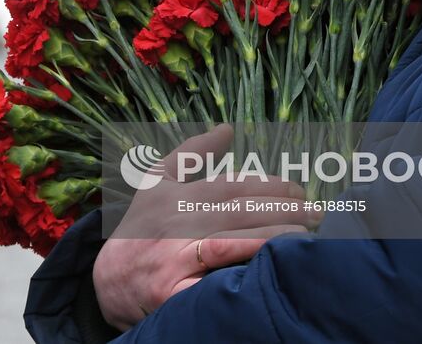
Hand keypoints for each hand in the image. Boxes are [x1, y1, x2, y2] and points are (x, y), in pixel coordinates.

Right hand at [92, 124, 315, 330]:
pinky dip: (243, 274)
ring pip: (231, 243)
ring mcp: (173, 259)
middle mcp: (174, 224)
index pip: (232, 186)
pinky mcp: (172, 294)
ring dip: (273, 237)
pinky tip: (270, 268)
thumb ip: (191, 153)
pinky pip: (214, 282)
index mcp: (174, 195)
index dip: (270, 185)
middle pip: (238, 212)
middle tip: (315, 211)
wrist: (106, 281)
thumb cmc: (140, 226)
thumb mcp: (156, 181)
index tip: (299, 189)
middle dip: (283, 209)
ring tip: (304, 233)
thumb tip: (228, 127)